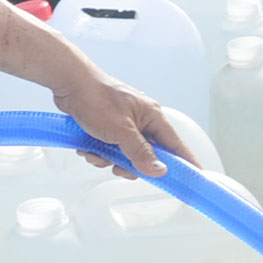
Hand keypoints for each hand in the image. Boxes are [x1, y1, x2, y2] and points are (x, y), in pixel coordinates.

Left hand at [48, 64, 193, 179]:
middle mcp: (142, 120)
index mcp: (152, 116)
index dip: (184, 162)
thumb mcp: (121, 131)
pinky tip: (88, 146)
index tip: (192, 178)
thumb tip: (160, 170)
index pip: (175, 144)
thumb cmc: (96, 98)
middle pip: (148, 155)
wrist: (70, 84)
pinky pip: (111, 149)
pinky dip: (99, 152)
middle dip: (130, 164)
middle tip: (118, 166)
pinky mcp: (109, 127)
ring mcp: (125, 124)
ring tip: (96, 151)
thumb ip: (141, 152)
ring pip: (126, 155)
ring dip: (109, 158)